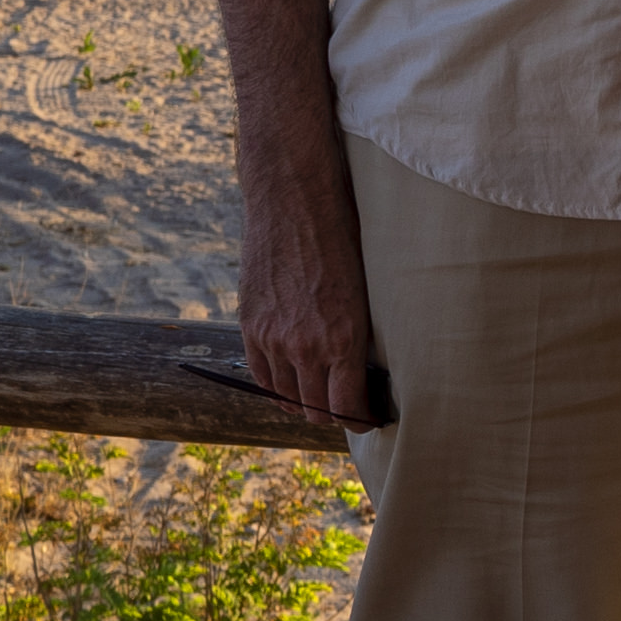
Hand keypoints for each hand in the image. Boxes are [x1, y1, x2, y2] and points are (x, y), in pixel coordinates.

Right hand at [235, 149, 379, 428]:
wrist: (293, 200)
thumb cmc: (344, 236)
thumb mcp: (366, 289)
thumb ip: (359, 333)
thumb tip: (364, 368)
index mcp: (344, 338)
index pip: (348, 406)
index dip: (361, 420)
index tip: (371, 420)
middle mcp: (305, 346)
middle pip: (315, 409)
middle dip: (334, 415)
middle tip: (348, 411)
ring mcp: (273, 338)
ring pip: (286, 396)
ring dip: (303, 403)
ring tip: (320, 401)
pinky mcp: (249, 325)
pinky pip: (260, 374)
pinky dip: (274, 387)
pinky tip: (289, 388)